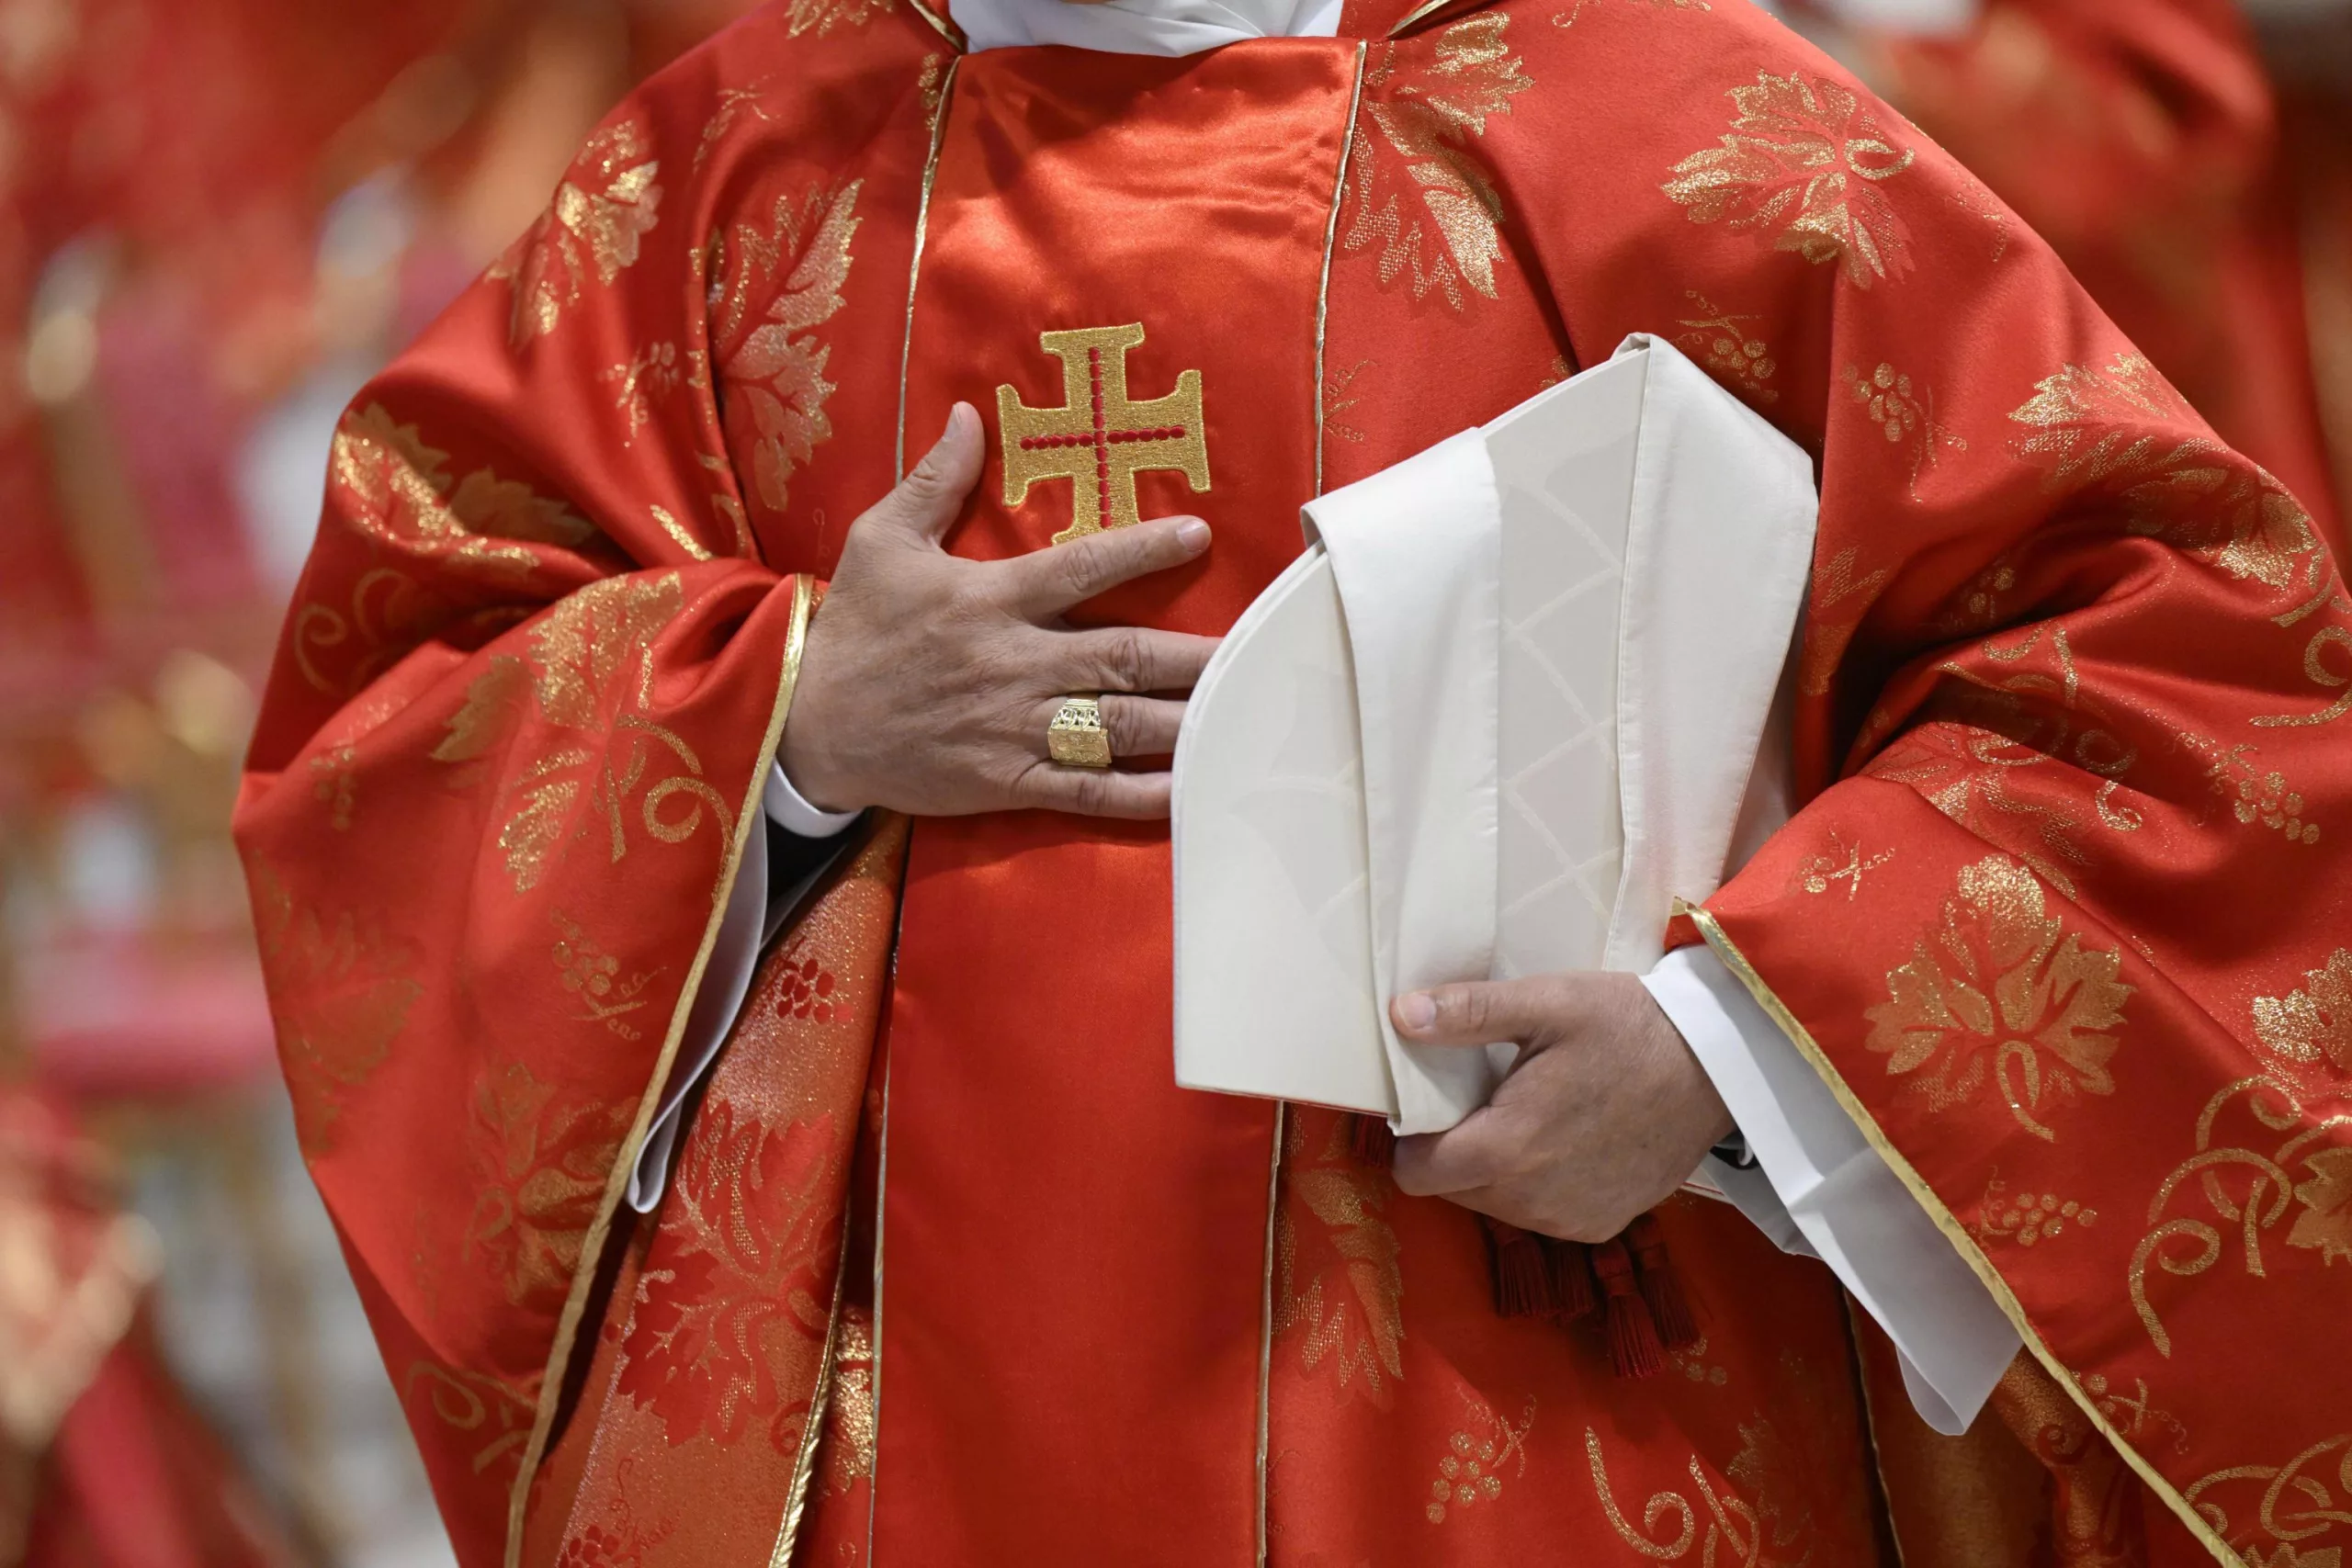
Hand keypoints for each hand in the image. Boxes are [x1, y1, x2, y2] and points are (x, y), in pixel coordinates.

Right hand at [780, 403, 1218, 818]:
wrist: (806, 726)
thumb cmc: (852, 630)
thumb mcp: (880, 541)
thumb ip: (935, 481)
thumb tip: (969, 415)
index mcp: (990, 600)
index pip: (1082, 568)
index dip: (1144, 551)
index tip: (1199, 537)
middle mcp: (1013, 664)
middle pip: (1123, 657)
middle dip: (1194, 656)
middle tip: (1260, 652)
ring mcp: (1015, 727)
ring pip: (1116, 725)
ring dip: (1183, 722)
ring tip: (1243, 716)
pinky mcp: (1008, 780)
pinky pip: (1086, 790)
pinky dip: (1139, 794)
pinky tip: (1187, 791)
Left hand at [1387, 971, 1731, 1242]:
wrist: (1719, 1067)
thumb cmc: (1629, 1027)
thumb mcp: (1548, 1002)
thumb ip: (1469, 1012)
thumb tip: (1400, 1015)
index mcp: (1508, 1149)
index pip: (1416, 1174)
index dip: (1411, 1140)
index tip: (1431, 1105)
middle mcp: (1533, 1202)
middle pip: (1454, 1189)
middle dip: (1455, 1150)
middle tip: (1487, 1098)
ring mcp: (1571, 1221)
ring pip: (1495, 1205)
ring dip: (1496, 1169)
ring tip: (1528, 1114)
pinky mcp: (1602, 1225)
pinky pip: (1540, 1214)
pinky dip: (1537, 1185)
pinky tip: (1565, 1140)